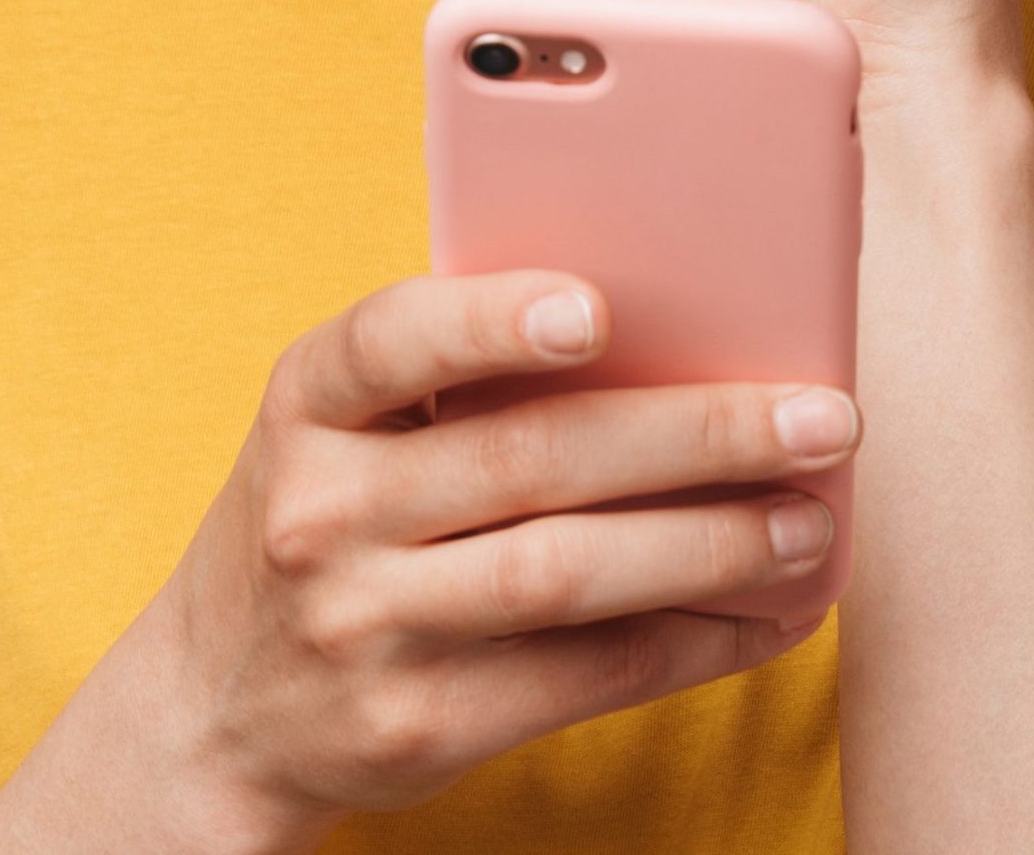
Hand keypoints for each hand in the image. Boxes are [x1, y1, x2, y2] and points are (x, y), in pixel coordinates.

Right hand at [3, 270, 861, 852]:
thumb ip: (462, 368)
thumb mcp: (348, 422)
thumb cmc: (332, 509)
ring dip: (712, 546)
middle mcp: (324, 509)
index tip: (599, 307)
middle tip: (825, 415)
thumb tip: (680, 328)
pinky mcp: (412, 727)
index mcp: (310, 401)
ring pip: (568, 575)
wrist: (208, 708)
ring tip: (809, 521)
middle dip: (697, 434)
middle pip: (534, 461)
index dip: (495, 319)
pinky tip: (762, 614)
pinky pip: (578, 677)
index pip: (392, 340)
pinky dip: (687, 642)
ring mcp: (361, 626)